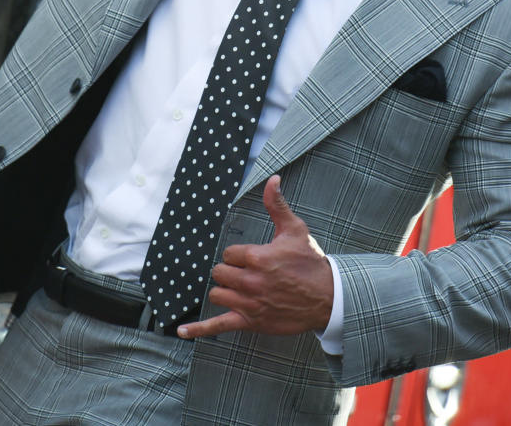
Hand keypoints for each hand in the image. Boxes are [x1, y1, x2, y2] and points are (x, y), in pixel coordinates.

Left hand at [178, 175, 333, 338]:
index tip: (254, 259)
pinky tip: (181, 331)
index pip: (229, 254)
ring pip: (218, 294)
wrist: (329, 298)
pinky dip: (198, 329)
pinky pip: (218, 326)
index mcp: (258, 258)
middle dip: (231, 271)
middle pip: (220, 273)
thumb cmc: (310, 263)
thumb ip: (277, 205)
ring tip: (241, 289)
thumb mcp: (294, 230)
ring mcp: (249, 304)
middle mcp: (251, 281)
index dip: (238, 256)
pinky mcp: (250, 322)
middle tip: (249, 273)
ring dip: (226, 291)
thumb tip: (272, 179)